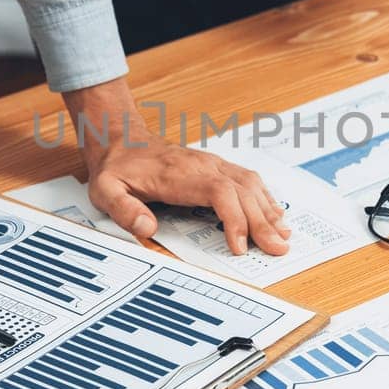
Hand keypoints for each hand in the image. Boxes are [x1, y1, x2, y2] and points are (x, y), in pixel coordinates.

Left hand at [63, 79, 290, 255]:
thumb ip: (124, 209)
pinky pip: (248, 180)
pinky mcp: (216, 167)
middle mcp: (203, 166)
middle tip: (277, 249)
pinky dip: (264, 198)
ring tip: (283, 236)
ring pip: (250, 184)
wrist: (121, 138)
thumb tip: (147, 227)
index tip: (239, 246)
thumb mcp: (105, 190)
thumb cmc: (116, 168)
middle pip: (243, 191)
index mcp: (179, 174)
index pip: (220, 192)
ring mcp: (212, 164)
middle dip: (262, 222)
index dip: (234, 219)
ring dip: (268, 210)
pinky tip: (274, 214)